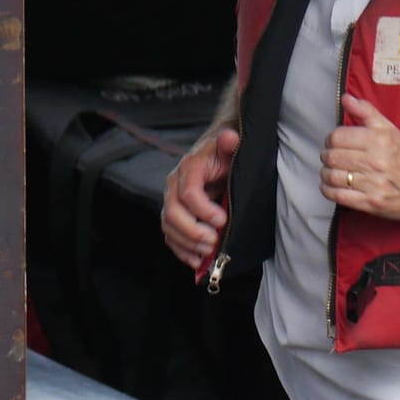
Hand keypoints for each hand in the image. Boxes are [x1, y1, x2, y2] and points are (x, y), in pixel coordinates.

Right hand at [161, 128, 239, 269]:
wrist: (218, 158)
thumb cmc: (225, 157)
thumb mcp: (230, 149)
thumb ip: (230, 145)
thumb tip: (230, 137)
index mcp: (189, 169)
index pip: (188, 193)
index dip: (204, 210)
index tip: (222, 220)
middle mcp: (174, 186)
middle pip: (173, 213)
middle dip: (194, 231)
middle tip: (214, 241)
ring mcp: (172, 203)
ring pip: (169, 228)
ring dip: (188, 244)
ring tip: (209, 252)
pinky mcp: (175, 217)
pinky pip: (171, 237)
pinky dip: (183, 252)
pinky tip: (197, 261)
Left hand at [324, 95, 399, 225]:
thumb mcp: (391, 130)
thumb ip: (367, 112)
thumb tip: (347, 99)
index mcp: (379, 141)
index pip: (337, 137)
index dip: (330, 139)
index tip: (334, 143)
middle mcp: (376, 162)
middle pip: (332, 157)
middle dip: (327, 156)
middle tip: (331, 157)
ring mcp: (373, 184)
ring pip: (332, 177)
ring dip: (326, 173)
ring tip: (331, 171)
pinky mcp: (371, 203)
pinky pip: (339, 196)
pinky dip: (328, 190)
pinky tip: (330, 186)